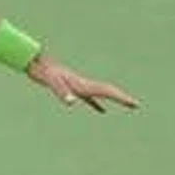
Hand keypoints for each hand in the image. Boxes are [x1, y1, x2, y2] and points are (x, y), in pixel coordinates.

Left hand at [26, 54, 140, 112]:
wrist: (38, 63)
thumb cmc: (45, 74)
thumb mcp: (53, 84)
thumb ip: (63, 93)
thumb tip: (72, 102)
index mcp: (84, 85)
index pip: (107, 91)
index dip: (121, 97)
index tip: (134, 103)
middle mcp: (85, 85)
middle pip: (108, 91)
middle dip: (122, 98)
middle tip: (136, 105)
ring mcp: (80, 86)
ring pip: (102, 94)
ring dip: (114, 99)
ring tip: (127, 104)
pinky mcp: (73, 89)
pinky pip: (89, 98)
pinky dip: (97, 104)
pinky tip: (102, 111)